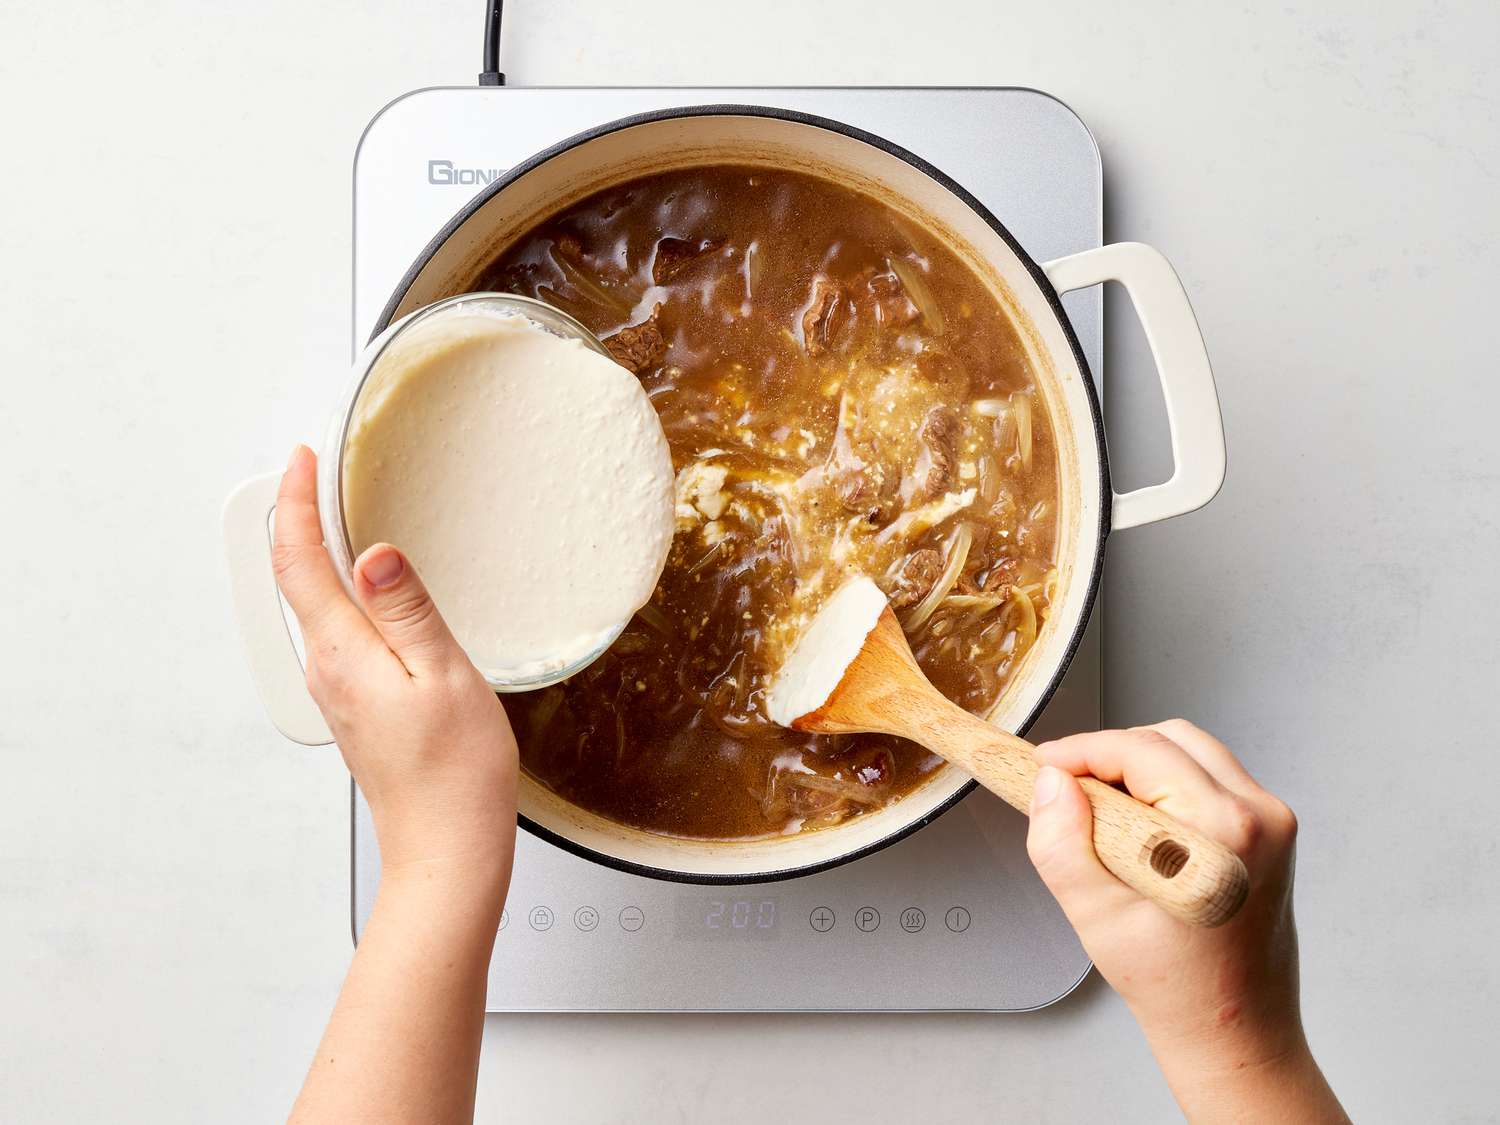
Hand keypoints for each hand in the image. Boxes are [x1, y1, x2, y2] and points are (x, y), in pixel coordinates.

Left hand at [272, 445, 517, 878]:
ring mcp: (338, 691)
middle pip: (294, 580)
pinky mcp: (356, 705)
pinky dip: (336, 591)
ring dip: (314, 553)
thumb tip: (373, 553)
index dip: (296, 504)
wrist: (446, 848)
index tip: (301, 459)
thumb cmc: (455, 773)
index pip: (300, 562)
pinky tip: (362, 584)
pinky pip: (335, 631)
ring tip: (331, 510)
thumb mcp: (445, 676)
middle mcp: (327, 670)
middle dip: (295, 518)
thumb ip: (407, 611)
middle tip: (308, 470)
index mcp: (344, 654)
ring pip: (313, 605)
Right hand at [1027, 721, 1345, 1122]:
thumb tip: (1051, 783)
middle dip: (1109, 756)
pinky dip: (1166, 785)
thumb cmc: (1175, 987)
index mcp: (1223, 832)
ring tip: (1102, 813)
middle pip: (1168, 739)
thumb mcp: (1094, 916)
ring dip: (1138, 766)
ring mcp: (1273, 819)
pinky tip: (1139, 827)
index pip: (1140, 751)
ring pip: (1190, 750)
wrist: (1234, 1030)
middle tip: (1067, 790)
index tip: (1044, 765)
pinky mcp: (1271, 828)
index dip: (1081, 750)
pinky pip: (1209, 776)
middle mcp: (1260, 815)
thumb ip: (1059, 843)